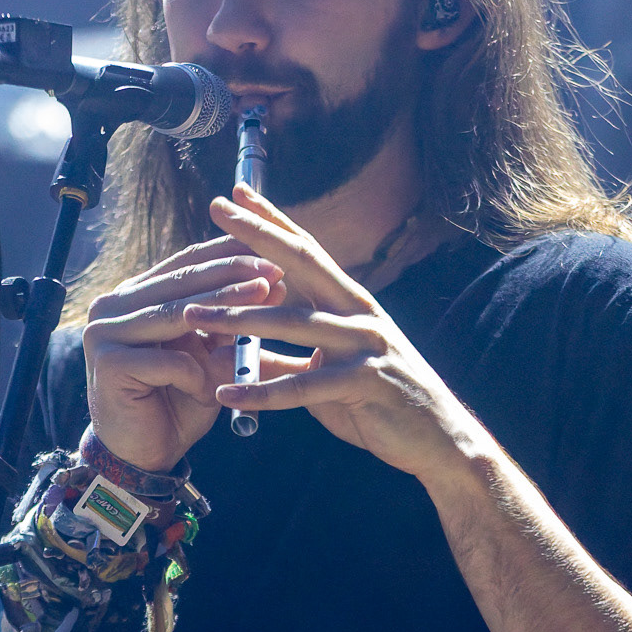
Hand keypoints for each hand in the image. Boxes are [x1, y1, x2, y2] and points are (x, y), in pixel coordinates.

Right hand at [83, 235, 287, 470]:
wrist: (143, 456)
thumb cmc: (179, 400)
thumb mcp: (210, 354)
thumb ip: (229, 322)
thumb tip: (272, 283)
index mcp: (135, 296)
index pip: (185, 263)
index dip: (228, 255)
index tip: (273, 251)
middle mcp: (113, 306)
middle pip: (182, 281)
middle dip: (232, 272)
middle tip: (274, 267)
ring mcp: (105, 333)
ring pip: (177, 312)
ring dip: (226, 304)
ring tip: (264, 295)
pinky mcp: (108, 364)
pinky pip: (169, 361)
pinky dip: (198, 375)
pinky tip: (209, 394)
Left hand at [183, 186, 479, 484]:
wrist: (439, 439)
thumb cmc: (382, 401)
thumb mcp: (330, 372)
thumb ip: (290, 358)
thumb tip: (242, 353)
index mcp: (351, 302)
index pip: (307, 250)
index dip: (272, 219)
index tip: (236, 192)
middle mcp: (359, 313)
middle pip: (302, 263)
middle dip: (256, 235)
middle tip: (216, 209)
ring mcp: (365, 345)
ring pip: (293, 324)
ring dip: (237, 318)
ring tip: (192, 315)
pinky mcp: (365, 384)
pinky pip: (302, 387)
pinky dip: (260, 392)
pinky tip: (225, 394)